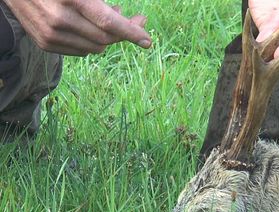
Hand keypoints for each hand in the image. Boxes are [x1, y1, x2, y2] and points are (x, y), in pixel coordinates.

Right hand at [4, 0, 151, 55]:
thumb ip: (101, 2)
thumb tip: (122, 16)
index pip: (107, 22)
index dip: (130, 32)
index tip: (147, 40)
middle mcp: (59, 19)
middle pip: (104, 38)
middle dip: (125, 33)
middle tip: (137, 21)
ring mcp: (49, 34)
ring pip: (94, 48)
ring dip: (108, 38)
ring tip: (113, 19)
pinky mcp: (44, 43)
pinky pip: (80, 51)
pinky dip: (91, 43)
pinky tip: (93, 28)